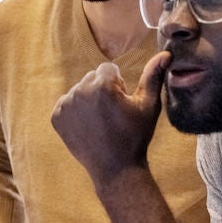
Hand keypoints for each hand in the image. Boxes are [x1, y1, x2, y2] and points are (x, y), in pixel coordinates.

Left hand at [51, 51, 169, 187]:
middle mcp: (80, 91)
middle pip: (91, 77)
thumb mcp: (148, 105)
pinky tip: (88, 126)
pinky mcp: (56, 117)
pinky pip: (66, 104)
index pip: (108, 69)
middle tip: (112, 114)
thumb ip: (153, 76)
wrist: (115, 169)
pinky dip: (76, 112)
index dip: (118, 85)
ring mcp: (65, 105)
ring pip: (79, 90)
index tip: (122, 103)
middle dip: (102, 89)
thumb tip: (165, 53)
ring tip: (100, 122)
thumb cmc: (135, 136)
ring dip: (88, 100)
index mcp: (102, 84)